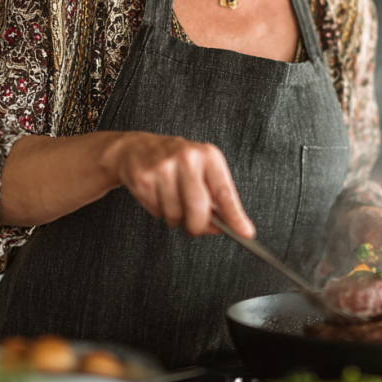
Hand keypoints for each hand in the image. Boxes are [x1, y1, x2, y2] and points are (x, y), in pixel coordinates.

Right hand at [104, 132, 254, 237]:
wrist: (136, 149)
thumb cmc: (176, 161)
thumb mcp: (202, 169)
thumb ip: (215, 196)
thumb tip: (228, 225)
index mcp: (208, 155)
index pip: (224, 192)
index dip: (235, 215)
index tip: (245, 232)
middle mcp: (188, 159)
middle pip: (199, 208)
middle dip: (198, 226)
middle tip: (195, 226)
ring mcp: (164, 168)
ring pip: (176, 215)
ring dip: (176, 218)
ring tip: (173, 200)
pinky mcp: (145, 179)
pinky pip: (158, 212)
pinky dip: (160, 212)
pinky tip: (159, 195)